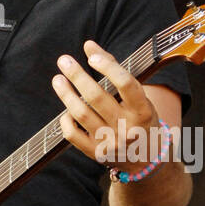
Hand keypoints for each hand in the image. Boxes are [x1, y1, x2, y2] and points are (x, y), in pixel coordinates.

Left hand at [52, 40, 160, 171]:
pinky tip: (65, 109)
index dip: (107, 67)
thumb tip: (88, 46)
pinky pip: (73, 134)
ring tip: (58, 79)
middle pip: (96, 97)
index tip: (91, 56)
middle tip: (63, 60)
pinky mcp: (97, 154)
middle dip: (77, 75)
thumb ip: (114, 68)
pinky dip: (65, 120)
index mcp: (143, 111)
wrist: (146, 158)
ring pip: (81, 114)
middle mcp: (128, 128)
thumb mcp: (138, 95)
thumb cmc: (140, 118)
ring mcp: (111, 143)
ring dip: (66, 94)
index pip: (125, 84)